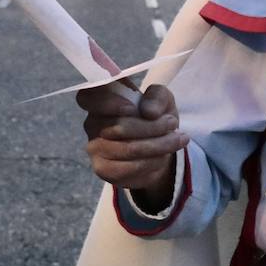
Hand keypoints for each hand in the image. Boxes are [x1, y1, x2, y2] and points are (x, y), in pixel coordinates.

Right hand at [75, 84, 187, 199]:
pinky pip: (129, 168)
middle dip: (153, 126)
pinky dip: (152, 161)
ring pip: (128, 149)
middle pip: (119, 127)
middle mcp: (91, 122)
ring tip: (177, 139)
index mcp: (99, 99)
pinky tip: (164, 155)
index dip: (108, 103)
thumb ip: (157, 97)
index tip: (133, 108)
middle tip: (173, 123)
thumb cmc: (154, 114)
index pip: (88, 97)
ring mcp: (94, 147)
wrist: (157, 145)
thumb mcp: (162, 99)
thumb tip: (148, 112)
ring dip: (159, 145)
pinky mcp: (103, 169)